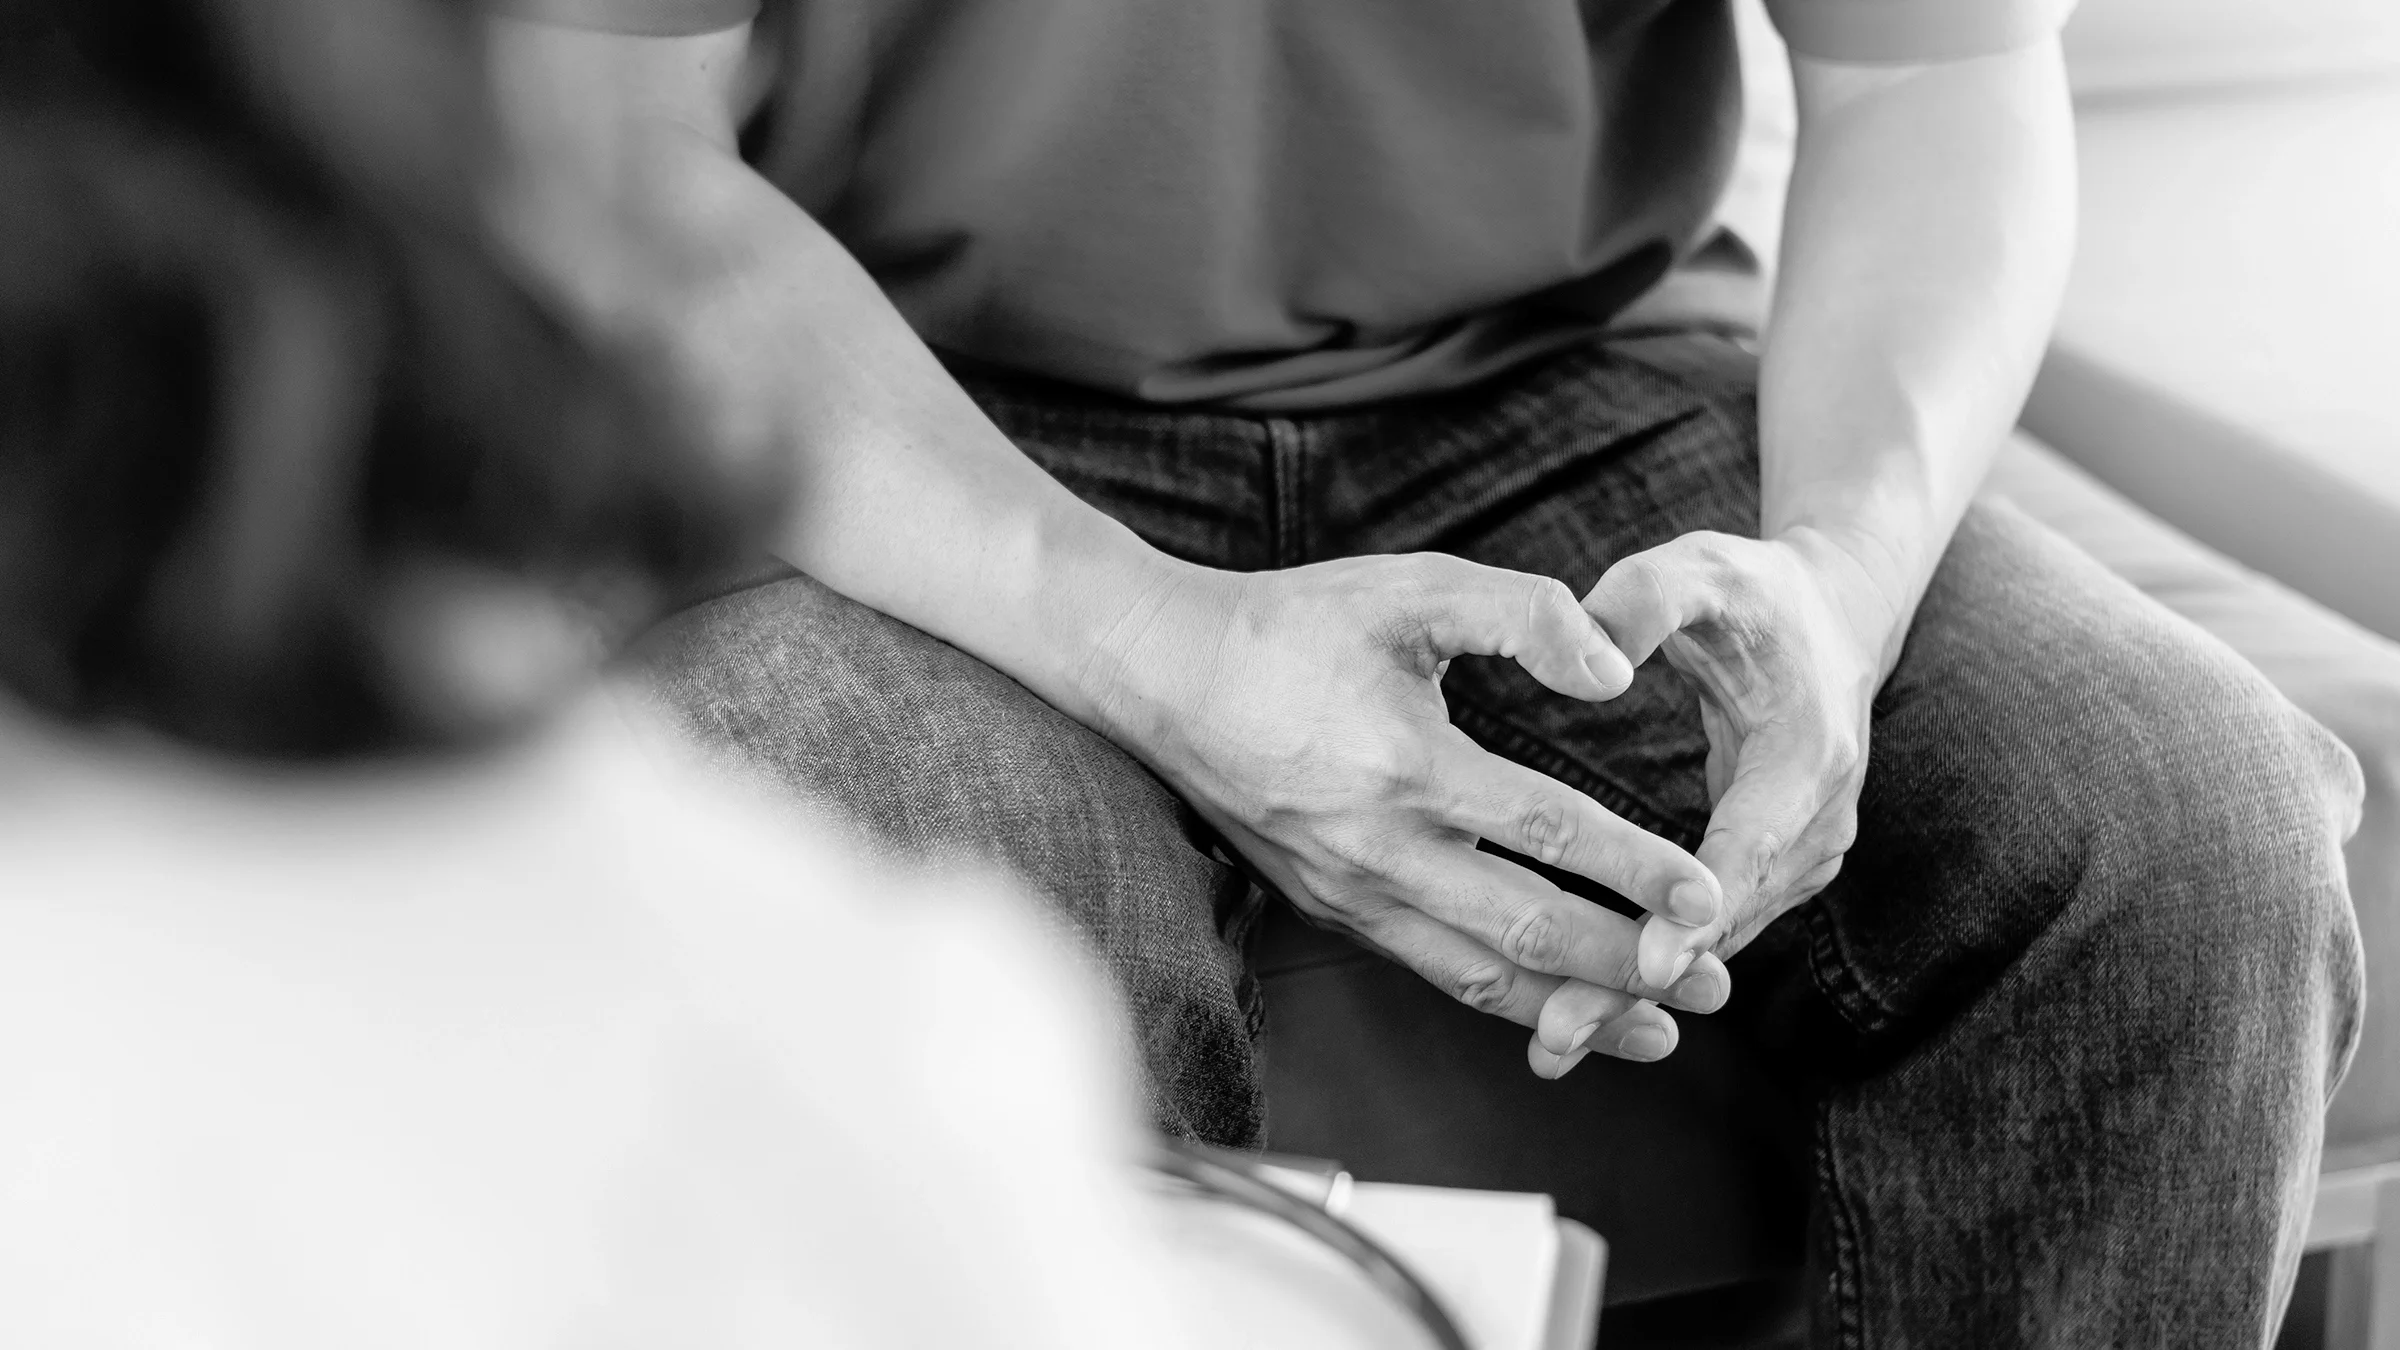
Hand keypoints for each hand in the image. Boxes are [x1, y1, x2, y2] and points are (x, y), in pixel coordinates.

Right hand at [1090, 554, 1733, 1071]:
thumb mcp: (1411, 588)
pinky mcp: (1331, 909)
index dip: (1637, 871)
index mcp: (1405, 764)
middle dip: (1630, 967)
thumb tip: (1615, 676)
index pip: (1548, 834)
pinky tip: (1558, 1010)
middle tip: (1715, 986)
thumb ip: (1523, 614)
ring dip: (1577, 1009)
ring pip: (1479, 976)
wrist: (1162, 675)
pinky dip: (1506, 1002)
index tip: (1709, 896)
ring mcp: (1350, 891)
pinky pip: (1432, 971)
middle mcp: (1377, 848)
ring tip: (1661, 1031)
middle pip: (1526, 930)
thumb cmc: (1292, 623)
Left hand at [1565, 527, 1908, 1009]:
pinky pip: (1708, 933)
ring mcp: (1801, 856)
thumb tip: (1592, 654)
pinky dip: (1648, 974)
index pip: (1748, 846)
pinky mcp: (1771, 871)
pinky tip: (1575, 1016)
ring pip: (1716, 942)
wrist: (1826, 617)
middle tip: (1560, 1036)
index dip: (1695, 909)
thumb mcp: (1701, 568)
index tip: (1644, 961)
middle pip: (1726, 919)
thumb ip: (1645, 597)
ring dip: (1636, 994)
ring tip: (1553, 1045)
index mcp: (1808, 755)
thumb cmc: (1751, 593)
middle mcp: (1817, 822)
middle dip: (1643, 980)